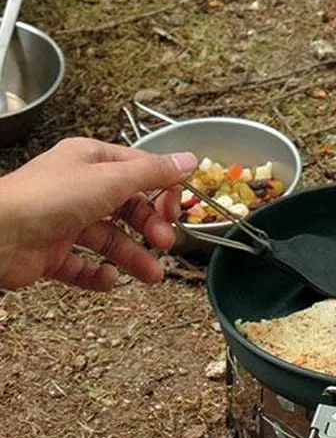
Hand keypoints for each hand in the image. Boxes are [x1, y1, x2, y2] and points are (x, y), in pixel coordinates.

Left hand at [0, 137, 196, 291]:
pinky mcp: (55, 254)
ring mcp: (67, 222)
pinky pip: (86, 267)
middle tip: (164, 243)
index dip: (162, 192)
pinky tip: (107, 277)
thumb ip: (152, 173)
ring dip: (135, 258)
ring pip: (112, 241)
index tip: (175, 212)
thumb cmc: (45, 199)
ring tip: (151, 275)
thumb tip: (188, 160)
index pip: (140, 173)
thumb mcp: (110, 179)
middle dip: (151, 228)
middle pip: (129, 210)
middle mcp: (80, 189)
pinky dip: (100, 276)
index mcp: (91, 162)